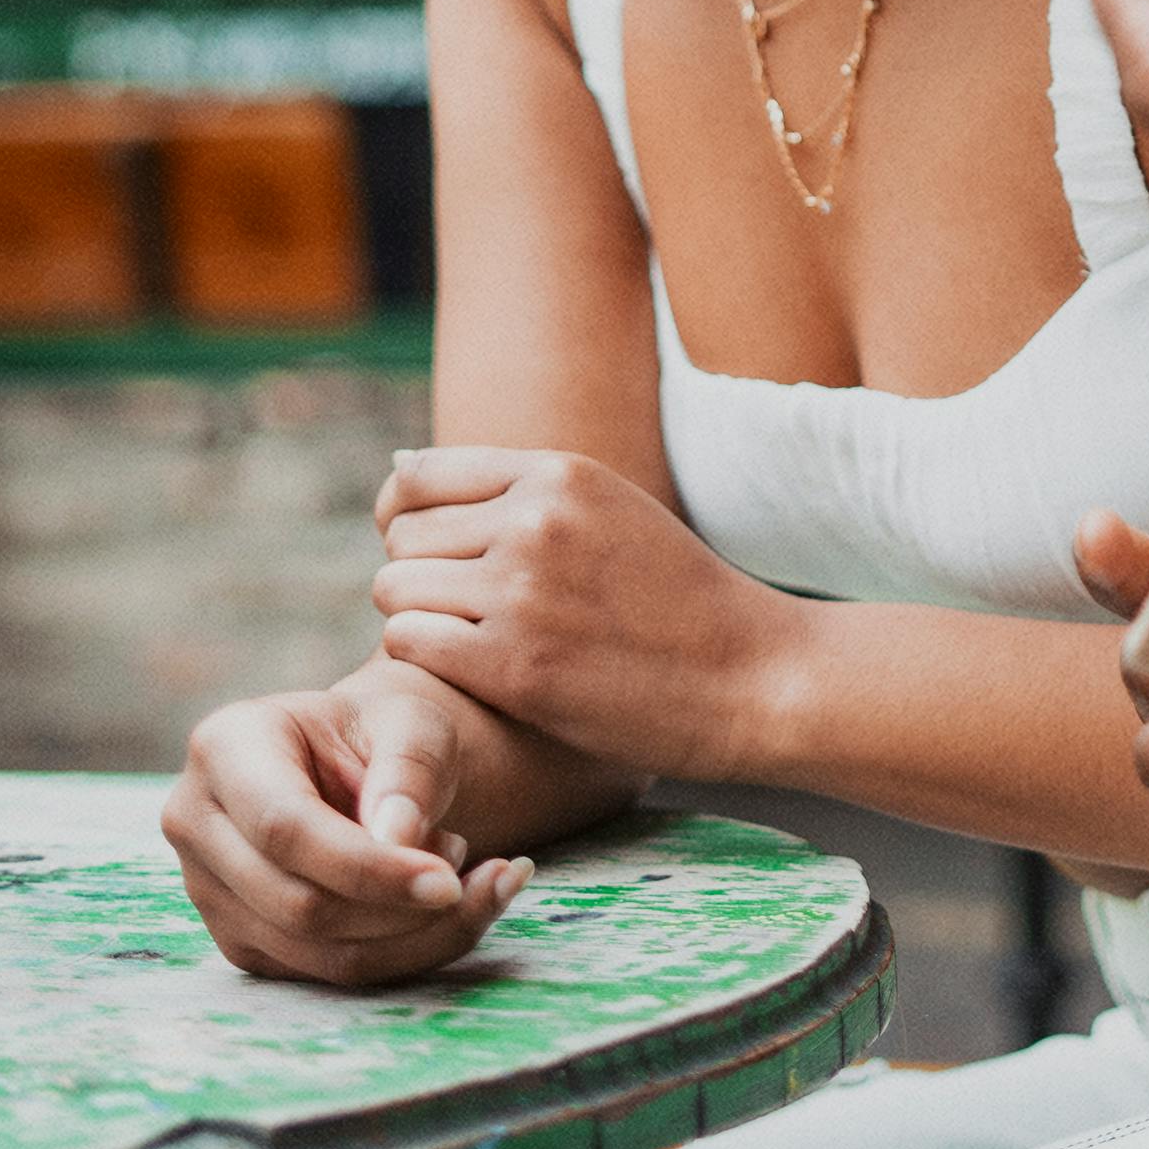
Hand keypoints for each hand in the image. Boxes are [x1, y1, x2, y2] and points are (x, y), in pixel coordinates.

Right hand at [163, 663, 534, 987]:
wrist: (359, 763)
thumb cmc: (381, 731)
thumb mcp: (411, 721)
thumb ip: (407, 770)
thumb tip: (397, 842)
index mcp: (224, 747)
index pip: (285, 828)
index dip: (368, 867)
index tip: (449, 881)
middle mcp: (196, 822)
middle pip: (296, 903)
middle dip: (401, 909)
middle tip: (481, 876)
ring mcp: (208, 891)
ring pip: (316, 954)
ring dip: (414, 937)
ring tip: (469, 880)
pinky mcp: (241, 941)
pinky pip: (326, 975)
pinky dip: (403, 954)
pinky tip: (447, 911)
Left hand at [374, 448, 780, 778]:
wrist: (754, 674)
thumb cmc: (679, 601)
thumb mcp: (610, 511)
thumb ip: (521, 494)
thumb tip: (397, 475)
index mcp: (559, 473)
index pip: (419, 476)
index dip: (405, 519)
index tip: (429, 557)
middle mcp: (533, 520)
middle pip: (402, 537)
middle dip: (420, 577)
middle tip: (466, 616)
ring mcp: (521, 591)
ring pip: (395, 590)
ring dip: (419, 622)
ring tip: (472, 645)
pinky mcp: (513, 665)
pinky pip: (408, 644)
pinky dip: (427, 663)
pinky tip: (477, 674)